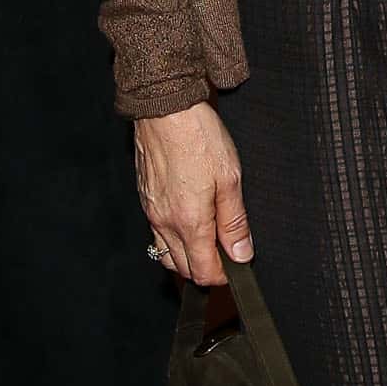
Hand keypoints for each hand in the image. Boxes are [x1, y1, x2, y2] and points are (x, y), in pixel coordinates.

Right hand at [134, 102, 251, 284]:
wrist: (166, 109)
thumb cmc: (198, 137)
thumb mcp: (230, 178)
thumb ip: (235, 221)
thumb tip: (241, 254)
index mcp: (189, 222)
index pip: (202, 272)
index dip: (223, 276)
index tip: (237, 265)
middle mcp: (165, 223)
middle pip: (183, 268)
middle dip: (206, 268)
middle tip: (227, 250)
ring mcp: (151, 213)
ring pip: (166, 254)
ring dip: (187, 256)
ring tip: (208, 238)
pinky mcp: (145, 200)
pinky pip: (156, 233)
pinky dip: (173, 238)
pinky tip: (189, 221)